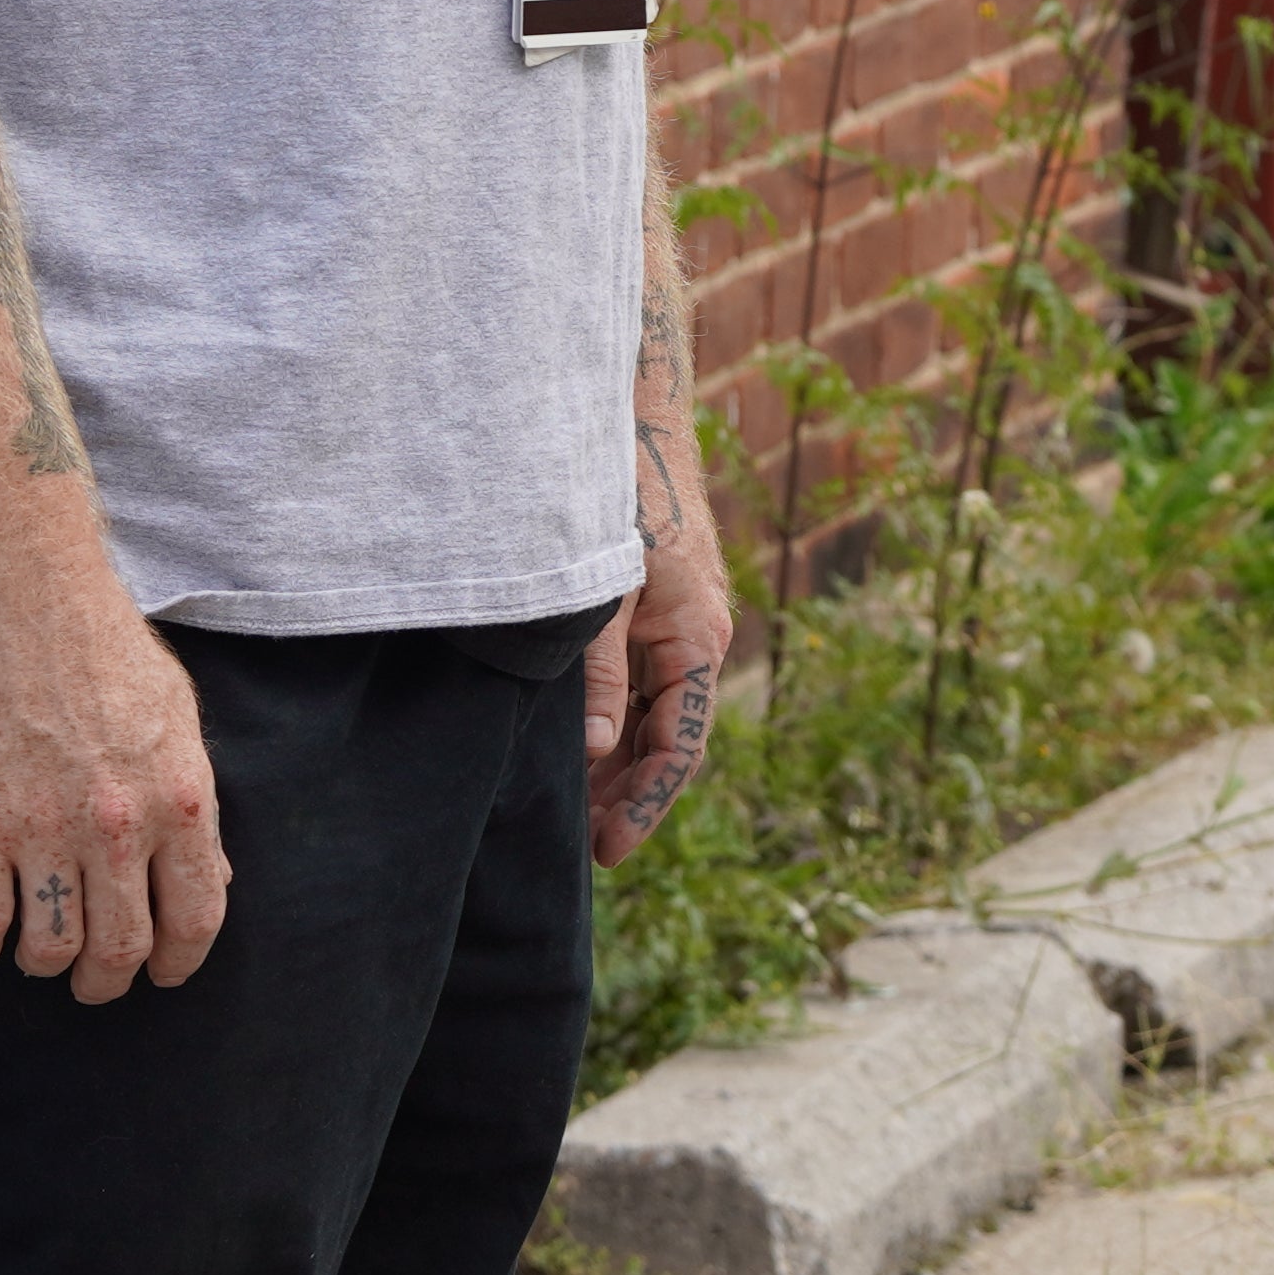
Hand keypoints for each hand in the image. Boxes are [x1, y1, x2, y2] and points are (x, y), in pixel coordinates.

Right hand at [0, 553, 225, 1001]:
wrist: (20, 598)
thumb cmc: (103, 649)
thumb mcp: (177, 719)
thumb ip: (191, 802)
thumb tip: (208, 874)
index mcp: (180, 799)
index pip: (196, 917)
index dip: (179, 962)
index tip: (162, 974)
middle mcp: (119, 827)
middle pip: (121, 949)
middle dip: (108, 982)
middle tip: (94, 985)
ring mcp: (45, 831)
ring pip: (51, 948)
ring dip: (46, 965)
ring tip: (39, 956)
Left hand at [587, 506, 733, 868]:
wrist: (638, 426)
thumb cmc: (623, 502)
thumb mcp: (603, 594)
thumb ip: (598, 674)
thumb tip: (592, 752)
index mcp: (697, 639)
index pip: (680, 746)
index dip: (645, 802)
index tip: (607, 849)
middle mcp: (698, 638)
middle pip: (670, 738)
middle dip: (631, 794)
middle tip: (586, 844)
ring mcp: (680, 625)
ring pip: (654, 712)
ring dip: (620, 760)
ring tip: (575, 808)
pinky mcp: (658, 610)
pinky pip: (642, 681)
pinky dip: (614, 719)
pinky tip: (578, 744)